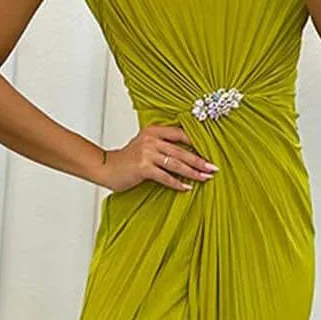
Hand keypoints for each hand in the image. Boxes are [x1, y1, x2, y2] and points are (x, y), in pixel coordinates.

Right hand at [98, 125, 218, 192]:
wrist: (106, 167)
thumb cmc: (128, 160)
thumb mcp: (146, 145)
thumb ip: (163, 145)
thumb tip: (188, 153)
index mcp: (154, 131)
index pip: (181, 134)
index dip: (197, 142)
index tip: (211, 150)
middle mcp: (151, 140)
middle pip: (181, 150)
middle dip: (199, 160)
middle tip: (213, 168)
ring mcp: (146, 153)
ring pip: (176, 163)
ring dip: (192, 172)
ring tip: (205, 178)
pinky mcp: (142, 167)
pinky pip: (165, 176)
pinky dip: (177, 183)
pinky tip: (187, 188)